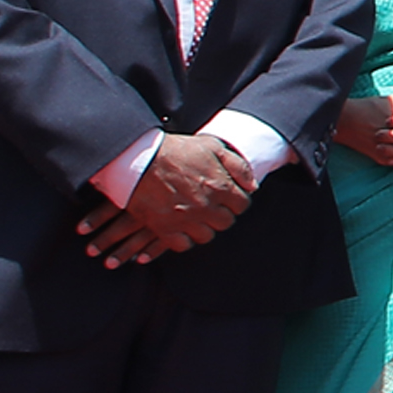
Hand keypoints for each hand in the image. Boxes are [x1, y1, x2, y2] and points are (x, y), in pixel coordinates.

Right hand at [71, 130, 262, 266]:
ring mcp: (185, 219)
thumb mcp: (213, 147)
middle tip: (209, 207)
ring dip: (203, 228)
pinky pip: (182, 245)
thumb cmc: (176, 150)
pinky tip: (179, 228)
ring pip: (206, 236)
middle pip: (225, 223)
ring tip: (194, 217)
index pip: (242, 205)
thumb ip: (238, 167)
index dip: (236, 201)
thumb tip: (253, 186)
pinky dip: (182, 239)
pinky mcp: (164, 228)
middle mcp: (206, 206)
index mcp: (220, 187)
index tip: (227, 198)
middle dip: (220, 215)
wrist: (138, 158)